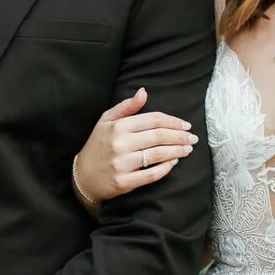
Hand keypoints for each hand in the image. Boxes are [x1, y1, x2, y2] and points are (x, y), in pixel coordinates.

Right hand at [72, 88, 196, 209]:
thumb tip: (144, 92)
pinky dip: (166, 168)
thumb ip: (127, 107)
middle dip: (180, 136)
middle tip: (192, 138)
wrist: (82, 176)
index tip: (186, 125)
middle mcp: (120, 144)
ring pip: (158, 154)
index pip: (153, 120)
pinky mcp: (124, 182)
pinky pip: (151, 174)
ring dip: (177, 151)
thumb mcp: (106, 121)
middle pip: (159, 136)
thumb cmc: (98, 145)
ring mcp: (122, 164)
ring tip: (188, 149)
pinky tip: (174, 163)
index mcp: (118, 126)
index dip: (173, 121)